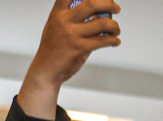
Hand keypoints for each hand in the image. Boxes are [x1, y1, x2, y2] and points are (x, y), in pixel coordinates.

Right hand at [19, 0, 121, 118]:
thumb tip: (101, 11)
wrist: (45, 72)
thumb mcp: (55, 28)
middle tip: (117, 9)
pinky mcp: (80, 49)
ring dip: (114, 26)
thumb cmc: (53, 49)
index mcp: (57, 15)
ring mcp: (72, 36)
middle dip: (109, 4)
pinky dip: (113, 40)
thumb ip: (72, 18)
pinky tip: (115, 41)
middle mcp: (64, 23)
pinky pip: (104, 40)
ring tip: (116, 30)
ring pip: (103, 23)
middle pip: (92, 3)